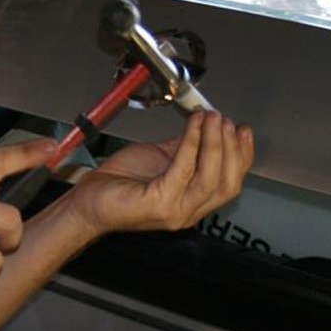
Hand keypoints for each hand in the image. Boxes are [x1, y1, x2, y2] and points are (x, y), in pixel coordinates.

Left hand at [66, 111, 253, 235]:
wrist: (88, 202)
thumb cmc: (119, 185)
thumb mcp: (161, 159)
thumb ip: (186, 148)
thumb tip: (205, 125)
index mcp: (194, 202)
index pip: (231, 182)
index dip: (242, 155)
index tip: (242, 130)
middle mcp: (189, 211)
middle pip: (228, 183)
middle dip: (232, 148)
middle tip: (224, 121)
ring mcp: (175, 211)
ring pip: (210, 178)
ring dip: (214, 143)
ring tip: (211, 119)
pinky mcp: (159, 203)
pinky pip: (183, 170)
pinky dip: (191, 143)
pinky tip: (192, 126)